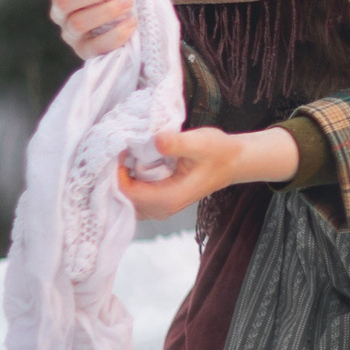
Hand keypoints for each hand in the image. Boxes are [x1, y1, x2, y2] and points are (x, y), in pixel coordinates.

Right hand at [18, 0, 135, 59]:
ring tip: (127, 2)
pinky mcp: (86, 51)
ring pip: (78, 23)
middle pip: (63, 2)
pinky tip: (131, 23)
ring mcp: (71, 34)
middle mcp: (59, 12)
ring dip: (106, 11)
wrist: (131, 16)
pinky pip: (96, 46)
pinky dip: (115, 34)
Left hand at [116, 127, 299, 220]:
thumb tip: (155, 140)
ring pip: (126, 199)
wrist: (234, 162)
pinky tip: (132, 163)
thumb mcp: (200, 142)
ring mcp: (159, 207)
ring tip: (124, 155)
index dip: (116, 172)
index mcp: (167, 198)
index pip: (126, 192)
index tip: (121, 149)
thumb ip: (176, 143)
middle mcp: (161, 208)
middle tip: (118, 150)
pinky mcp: (159, 200)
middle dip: (114, 176)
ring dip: (120, 179)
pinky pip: (134, 196)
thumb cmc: (219, 152)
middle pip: (121, 199)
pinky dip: (128, 182)